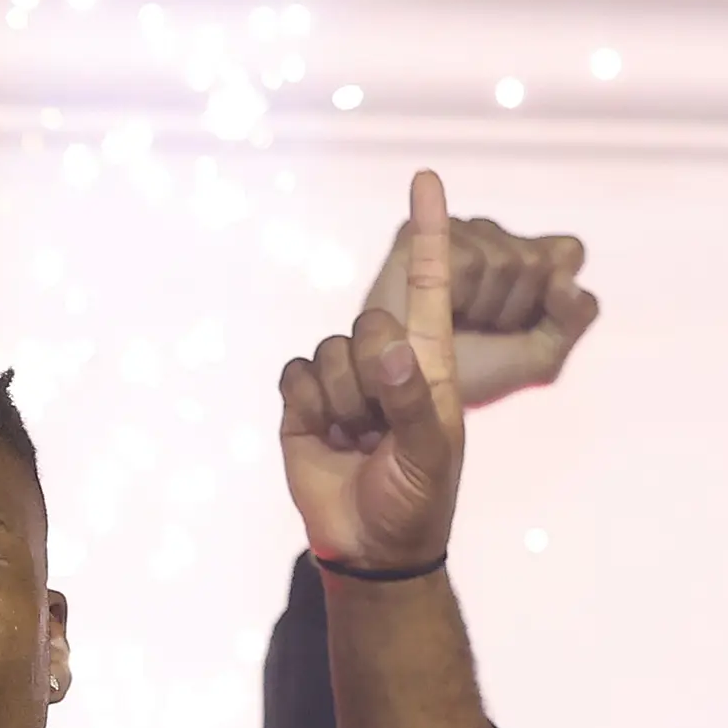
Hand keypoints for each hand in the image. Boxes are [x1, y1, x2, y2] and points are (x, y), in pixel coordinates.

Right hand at [280, 169, 466, 571]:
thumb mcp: (432, 452)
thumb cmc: (419, 498)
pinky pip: (294, 376)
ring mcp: (343, 384)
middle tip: (381, 425)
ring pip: (328, 354)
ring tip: (358, 441)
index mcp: (431, 362)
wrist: (370, 548)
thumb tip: (389, 351)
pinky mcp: (302, 405)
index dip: (430, 233)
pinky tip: (326, 438)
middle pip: (368, 323)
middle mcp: (386, 363)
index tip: (427, 179)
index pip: (431, 285)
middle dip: (371, 375)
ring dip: (342, 403)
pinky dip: (308, 407)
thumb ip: (414, 399)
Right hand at [362, 209, 595, 410]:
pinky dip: (455, 295)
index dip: (550, 295)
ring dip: (481, 305)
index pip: (567, 253)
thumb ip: (576, 317)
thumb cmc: (470, 374)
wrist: (409, 394)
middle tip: (479, 329)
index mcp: (528, 259)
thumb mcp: (541, 358)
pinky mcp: (416, 236)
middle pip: (534, 261)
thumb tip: (567, 280)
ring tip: (452, 320)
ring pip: (502, 261)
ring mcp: (456, 233)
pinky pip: (465, 263)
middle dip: (512, 308)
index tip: (520, 324)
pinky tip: (434, 305)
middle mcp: (494, 237)